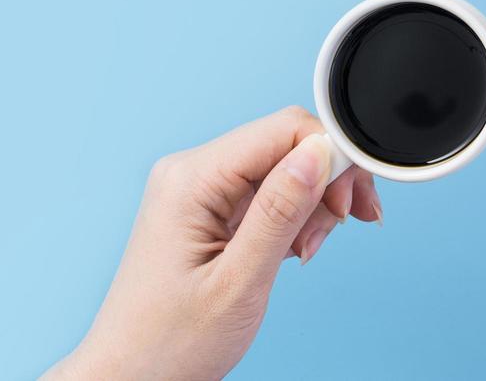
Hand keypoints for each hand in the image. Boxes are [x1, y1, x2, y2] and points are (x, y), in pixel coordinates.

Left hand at [47, 107, 380, 380]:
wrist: (132, 373)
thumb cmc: (171, 340)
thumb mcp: (240, 280)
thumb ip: (282, 211)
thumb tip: (320, 151)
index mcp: (191, 178)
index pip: (282, 129)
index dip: (331, 156)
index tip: (353, 204)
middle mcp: (190, 172)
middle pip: (284, 144)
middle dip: (325, 183)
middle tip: (341, 229)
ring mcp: (197, 191)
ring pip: (280, 169)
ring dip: (311, 205)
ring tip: (306, 252)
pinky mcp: (206, 211)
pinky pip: (264, 194)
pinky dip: (292, 218)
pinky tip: (294, 250)